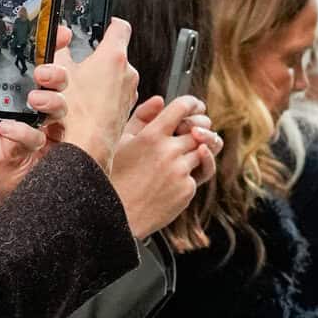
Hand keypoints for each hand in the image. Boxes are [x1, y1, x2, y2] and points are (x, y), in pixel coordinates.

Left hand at [0, 4, 67, 184]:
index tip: (61, 34)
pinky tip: (5, 128)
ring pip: (56, 110)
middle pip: (55, 81)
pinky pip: (35, 139)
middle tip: (43, 72)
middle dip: (58, 73)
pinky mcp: (14, 145)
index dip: (53, 44)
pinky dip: (26, 133)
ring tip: (33, 99)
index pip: (35, 56)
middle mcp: (14, 96)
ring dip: (52, 101)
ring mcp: (17, 120)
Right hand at [58, 20, 138, 171]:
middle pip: (115, 54)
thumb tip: (59, 36)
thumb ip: (60, 49)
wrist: (88, 144)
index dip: (110, 23)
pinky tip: (89, 104)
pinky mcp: (128, 107)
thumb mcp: (59, 73)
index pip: (119, 27)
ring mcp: (130, 91)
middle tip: (81, 65)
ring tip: (81, 88)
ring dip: (101, 78)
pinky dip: (105, 95)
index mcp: (113, 56)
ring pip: (116, 75)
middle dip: (98, 57)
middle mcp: (128, 72)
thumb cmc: (77, 113)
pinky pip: (117, 93)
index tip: (105, 24)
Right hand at [110, 94, 204, 237]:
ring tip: (192, 149)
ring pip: (203, 151)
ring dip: (198, 149)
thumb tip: (160, 101)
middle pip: (200, 129)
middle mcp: (169, 151)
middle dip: (200, 126)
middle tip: (195, 129)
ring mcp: (180, 171)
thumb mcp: (120, 142)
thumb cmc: (115, 177)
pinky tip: (177, 174)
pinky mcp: (187, 190)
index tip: (195, 106)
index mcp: (151, 136)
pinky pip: (198, 174)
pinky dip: (191, 172)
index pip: (182, 108)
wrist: (117, 216)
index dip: (192, 103)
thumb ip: (141, 117)